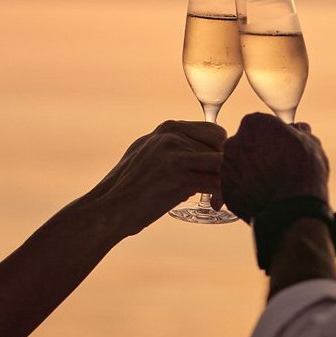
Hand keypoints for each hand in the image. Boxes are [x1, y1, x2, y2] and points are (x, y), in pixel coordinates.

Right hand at [90, 120, 225, 237]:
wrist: (108, 208)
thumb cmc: (127, 187)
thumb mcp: (147, 153)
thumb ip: (170, 147)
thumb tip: (198, 153)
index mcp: (168, 128)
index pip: (214, 130)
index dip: (222, 151)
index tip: (218, 170)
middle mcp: (172, 136)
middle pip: (222, 147)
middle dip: (227, 167)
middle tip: (220, 187)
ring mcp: (176, 155)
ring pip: (222, 165)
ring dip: (226, 183)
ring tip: (216, 199)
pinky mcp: (179, 178)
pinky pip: (217, 183)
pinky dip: (222, 195)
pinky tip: (214, 205)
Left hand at [221, 113, 329, 223]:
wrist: (293, 208)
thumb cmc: (304, 171)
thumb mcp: (310, 144)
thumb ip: (300, 133)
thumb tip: (299, 129)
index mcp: (253, 124)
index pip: (261, 126)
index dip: (274, 138)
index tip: (284, 149)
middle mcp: (233, 142)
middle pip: (246, 145)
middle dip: (258, 153)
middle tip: (278, 168)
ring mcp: (227, 167)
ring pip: (239, 166)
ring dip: (251, 172)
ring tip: (272, 185)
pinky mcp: (226, 190)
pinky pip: (237, 187)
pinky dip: (247, 191)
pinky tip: (264, 197)